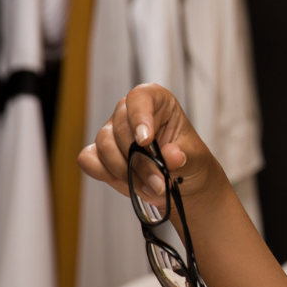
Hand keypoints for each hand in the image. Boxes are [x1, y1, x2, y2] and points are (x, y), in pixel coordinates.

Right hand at [78, 83, 223, 210]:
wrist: (180, 185)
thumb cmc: (188, 162)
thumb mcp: (197, 159)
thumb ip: (185, 157)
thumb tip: (172, 156)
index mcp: (157, 102)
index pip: (140, 97)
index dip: (140, 116)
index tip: (146, 141)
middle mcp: (130, 113)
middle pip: (121, 128)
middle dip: (138, 161)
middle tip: (158, 183)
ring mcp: (112, 132)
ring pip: (104, 145)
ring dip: (125, 172)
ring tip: (151, 189)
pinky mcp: (99, 154)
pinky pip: (89, 160)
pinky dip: (104, 174)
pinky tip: (126, 184)